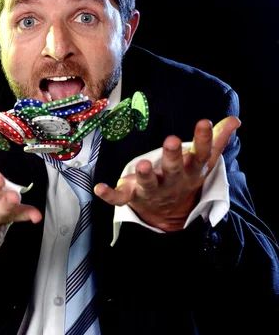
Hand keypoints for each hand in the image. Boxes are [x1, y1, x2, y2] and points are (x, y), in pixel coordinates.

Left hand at [94, 117, 240, 231]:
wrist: (169, 214)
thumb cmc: (184, 177)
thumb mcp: (201, 162)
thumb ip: (216, 140)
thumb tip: (235, 120)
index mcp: (190, 172)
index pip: (200, 155)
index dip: (204, 140)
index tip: (204, 121)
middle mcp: (172, 182)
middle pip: (173, 170)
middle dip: (172, 157)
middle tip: (171, 140)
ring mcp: (152, 191)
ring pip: (149, 185)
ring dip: (145, 176)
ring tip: (142, 165)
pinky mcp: (132, 197)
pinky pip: (119, 198)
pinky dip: (109, 195)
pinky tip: (99, 188)